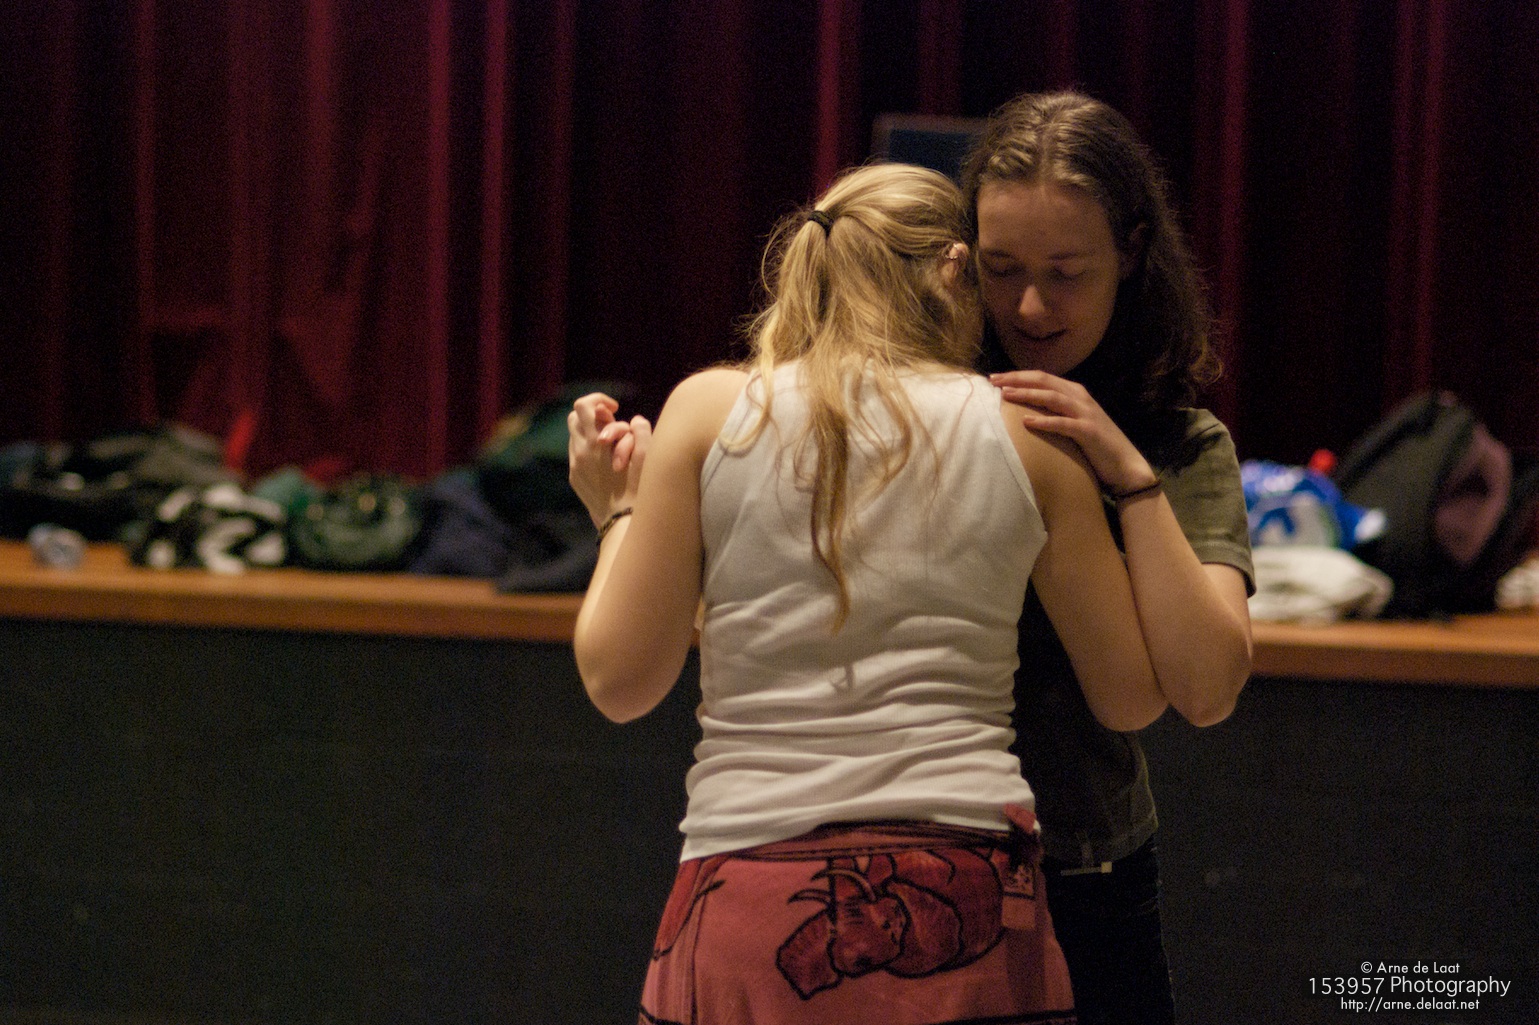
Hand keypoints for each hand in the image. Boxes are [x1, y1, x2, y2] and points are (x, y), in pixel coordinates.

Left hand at [568, 393, 651, 527]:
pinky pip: (576, 453)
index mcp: (596, 444)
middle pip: (574, 417)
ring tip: (610, 445)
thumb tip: (634, 420)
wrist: (622, 523)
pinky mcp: (574, 478)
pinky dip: (589, 449)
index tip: (614, 409)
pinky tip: (606, 462)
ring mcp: (574, 466)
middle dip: (593, 416)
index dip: (599, 401)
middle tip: (612, 425)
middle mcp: (579, 453)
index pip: (584, 406)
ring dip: (591, 433)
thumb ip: (640, 432)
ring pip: (575, 435)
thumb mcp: (646, 458)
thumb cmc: (639, 491)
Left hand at [990, 370, 1155, 492]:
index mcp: (1074, 393)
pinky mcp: (1089, 431)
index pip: (1042, 377)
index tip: (994, 378)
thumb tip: (1024, 410)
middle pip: (1044, 381)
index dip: (1018, 376)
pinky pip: (1063, 424)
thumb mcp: (1073, 422)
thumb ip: (1055, 412)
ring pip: (1052, 397)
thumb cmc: (1094, 445)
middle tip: (993, 380)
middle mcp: (1080, 398)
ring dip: (1027, 394)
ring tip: (1005, 395)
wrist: (1125, 465)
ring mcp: (1086, 413)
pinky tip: (1027, 422)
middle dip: (1017, 379)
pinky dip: (1045, 421)